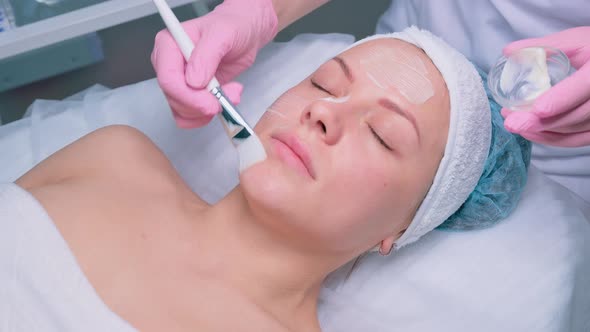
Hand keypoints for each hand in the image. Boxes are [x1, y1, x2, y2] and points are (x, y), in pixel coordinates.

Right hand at [151, 0, 277, 127]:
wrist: (244, 33)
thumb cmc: (232, 27)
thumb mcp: (222, 34)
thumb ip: (206, 56)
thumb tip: (193, 81)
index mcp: (168, 45)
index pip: (168, 79)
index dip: (188, 97)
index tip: (212, 102)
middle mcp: (169, 65)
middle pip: (174, 98)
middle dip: (202, 105)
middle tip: (226, 98)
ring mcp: (179, 81)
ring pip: (181, 111)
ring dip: (208, 110)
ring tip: (230, 93)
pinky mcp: (190, 94)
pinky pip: (189, 116)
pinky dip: (207, 115)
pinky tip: (223, 100)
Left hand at [501, 27, 589, 146]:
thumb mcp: (577, 40)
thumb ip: (544, 46)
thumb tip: (508, 51)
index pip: (585, 86)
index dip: (562, 100)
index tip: (538, 109)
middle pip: (577, 115)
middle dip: (542, 122)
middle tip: (512, 123)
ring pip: (577, 131)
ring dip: (543, 132)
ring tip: (514, 125)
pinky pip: (579, 139)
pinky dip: (554, 139)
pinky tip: (531, 134)